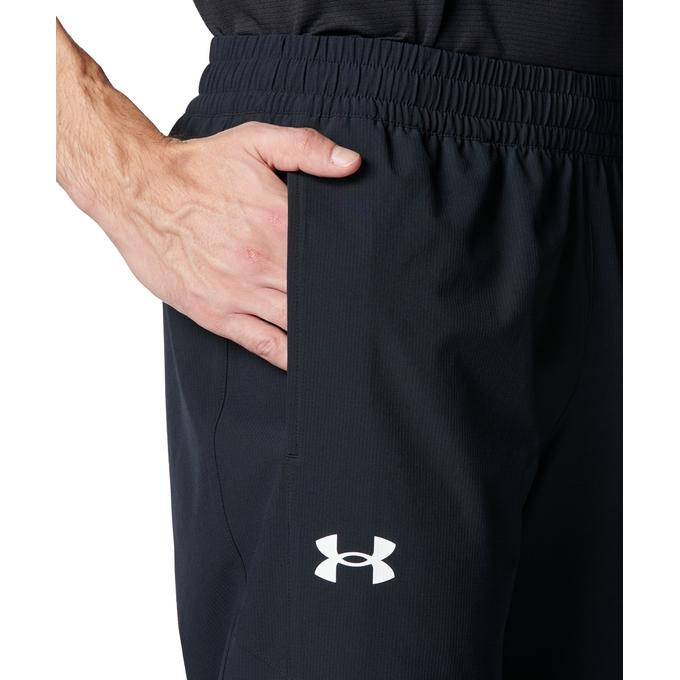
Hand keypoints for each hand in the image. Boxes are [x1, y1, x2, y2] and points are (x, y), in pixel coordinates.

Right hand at [56, 20, 360, 369]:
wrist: (136, 190)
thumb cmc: (196, 168)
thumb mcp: (253, 141)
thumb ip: (307, 149)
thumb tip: (353, 163)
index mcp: (279, 224)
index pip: (333, 258)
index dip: (358, 273)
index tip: (377, 282)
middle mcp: (264, 263)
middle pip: (320, 295)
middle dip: (345, 307)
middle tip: (370, 318)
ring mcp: (239, 293)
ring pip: (296, 324)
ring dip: (322, 333)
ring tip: (350, 345)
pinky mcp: (215, 312)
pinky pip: (263, 344)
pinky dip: (289, 356)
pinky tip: (309, 362)